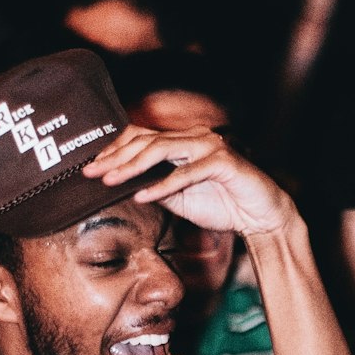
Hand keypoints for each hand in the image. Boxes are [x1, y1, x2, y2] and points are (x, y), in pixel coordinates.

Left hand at [84, 125, 294, 237]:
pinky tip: (143, 196)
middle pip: (146, 141)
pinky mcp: (224, 163)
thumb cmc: (223, 205)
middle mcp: (195, 138)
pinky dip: (163, 185)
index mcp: (183, 142)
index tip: (91, 168)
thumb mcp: (179, 198)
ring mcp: (210, 147)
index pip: (141, 138)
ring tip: (111, 181)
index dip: (114, 150)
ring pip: (163, 149)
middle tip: (92, 173)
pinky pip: (187, 172)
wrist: (262, 216)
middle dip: (116, 158)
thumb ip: (155, 188)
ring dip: (133, 166)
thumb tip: (122, 187)